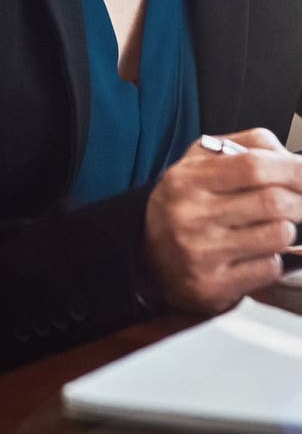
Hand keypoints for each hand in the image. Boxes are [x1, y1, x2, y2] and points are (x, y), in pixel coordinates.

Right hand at [144, 128, 301, 312]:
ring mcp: (202, 254)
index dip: (292, 168)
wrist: (148, 256)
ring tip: (274, 226)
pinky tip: (255, 253)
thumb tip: (289, 157)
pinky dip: (273, 258)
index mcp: (187, 179)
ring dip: (287, 229)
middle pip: (272, 201)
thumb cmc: (184, 204)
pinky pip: (269, 268)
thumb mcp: (199, 163)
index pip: (253, 165)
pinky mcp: (213, 286)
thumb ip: (244, 147)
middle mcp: (191, 215)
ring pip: (277, 235)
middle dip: (301, 200)